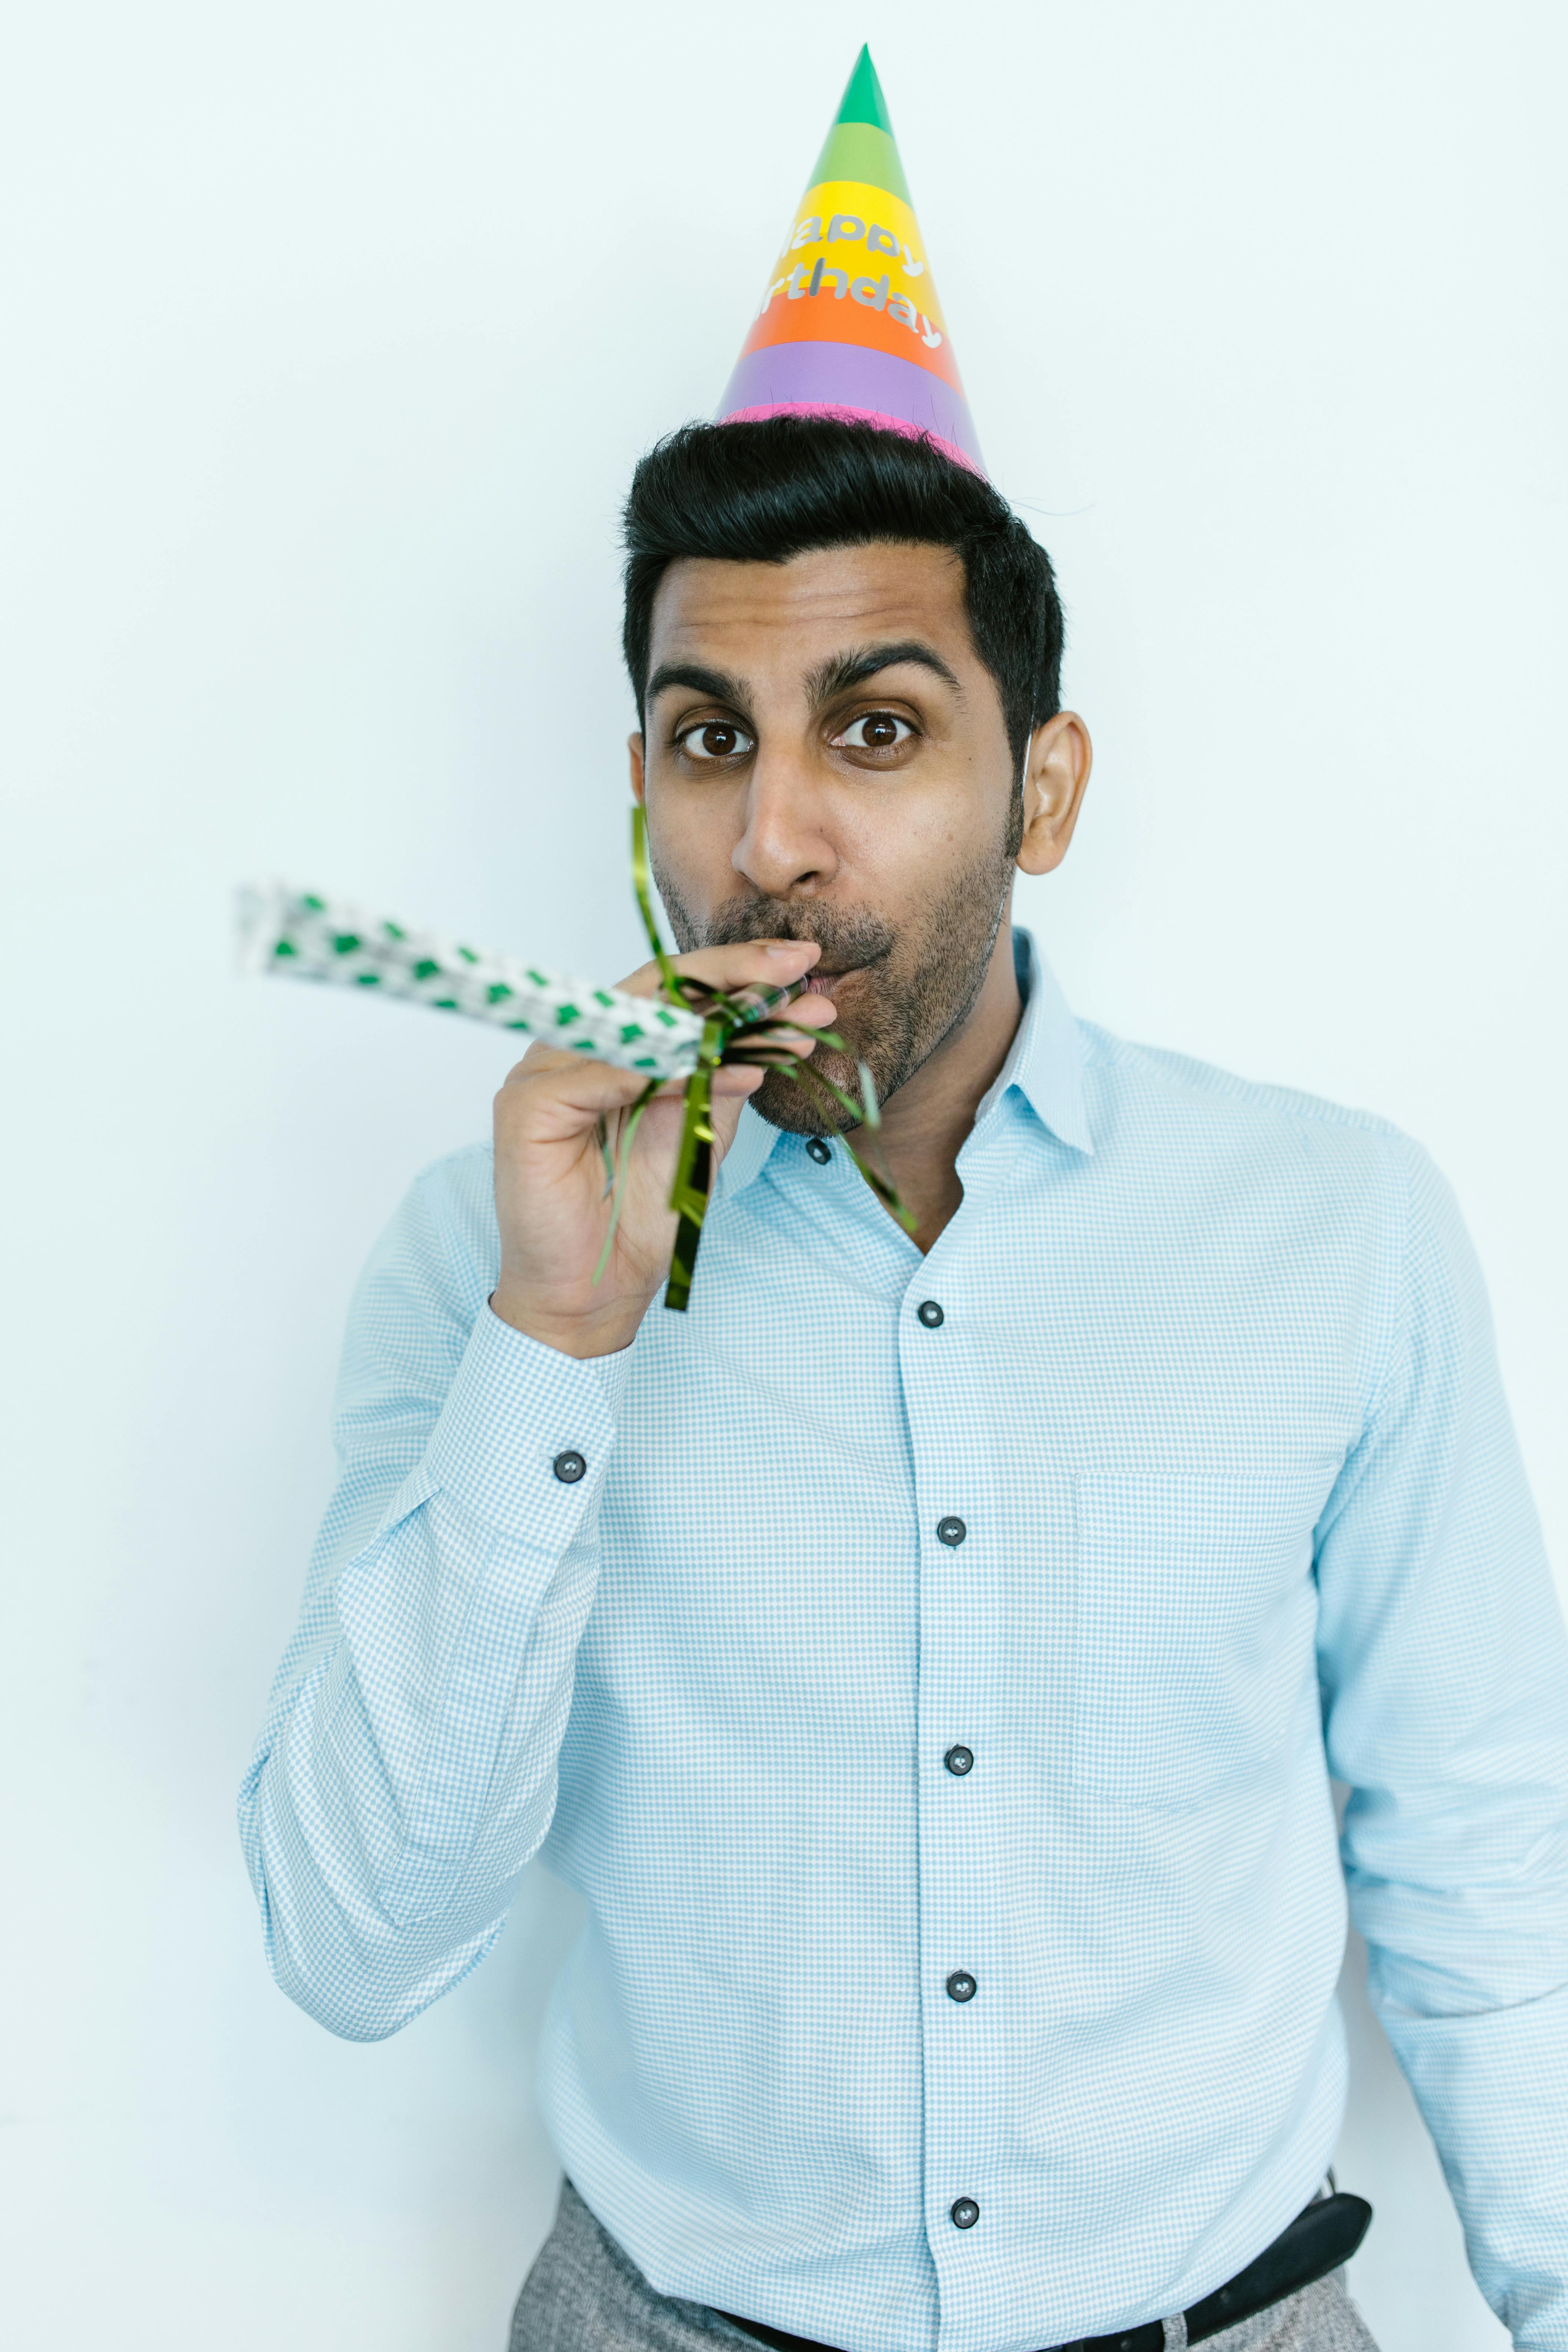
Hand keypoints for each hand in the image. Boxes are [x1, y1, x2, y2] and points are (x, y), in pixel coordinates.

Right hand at [489, 941, 833, 1356]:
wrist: (597, 1290)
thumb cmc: (641, 1213)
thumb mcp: (704, 1128)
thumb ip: (727, 1073)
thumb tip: (779, 1023)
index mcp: (612, 1046)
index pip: (672, 989)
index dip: (736, 972)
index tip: (801, 966)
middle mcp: (574, 1048)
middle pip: (653, 989)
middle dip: (734, 975)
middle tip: (798, 970)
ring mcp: (543, 1072)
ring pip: (631, 1024)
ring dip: (713, 1022)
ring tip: (781, 1027)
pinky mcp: (525, 1107)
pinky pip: (597, 1074)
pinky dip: (660, 1069)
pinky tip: (716, 1065)